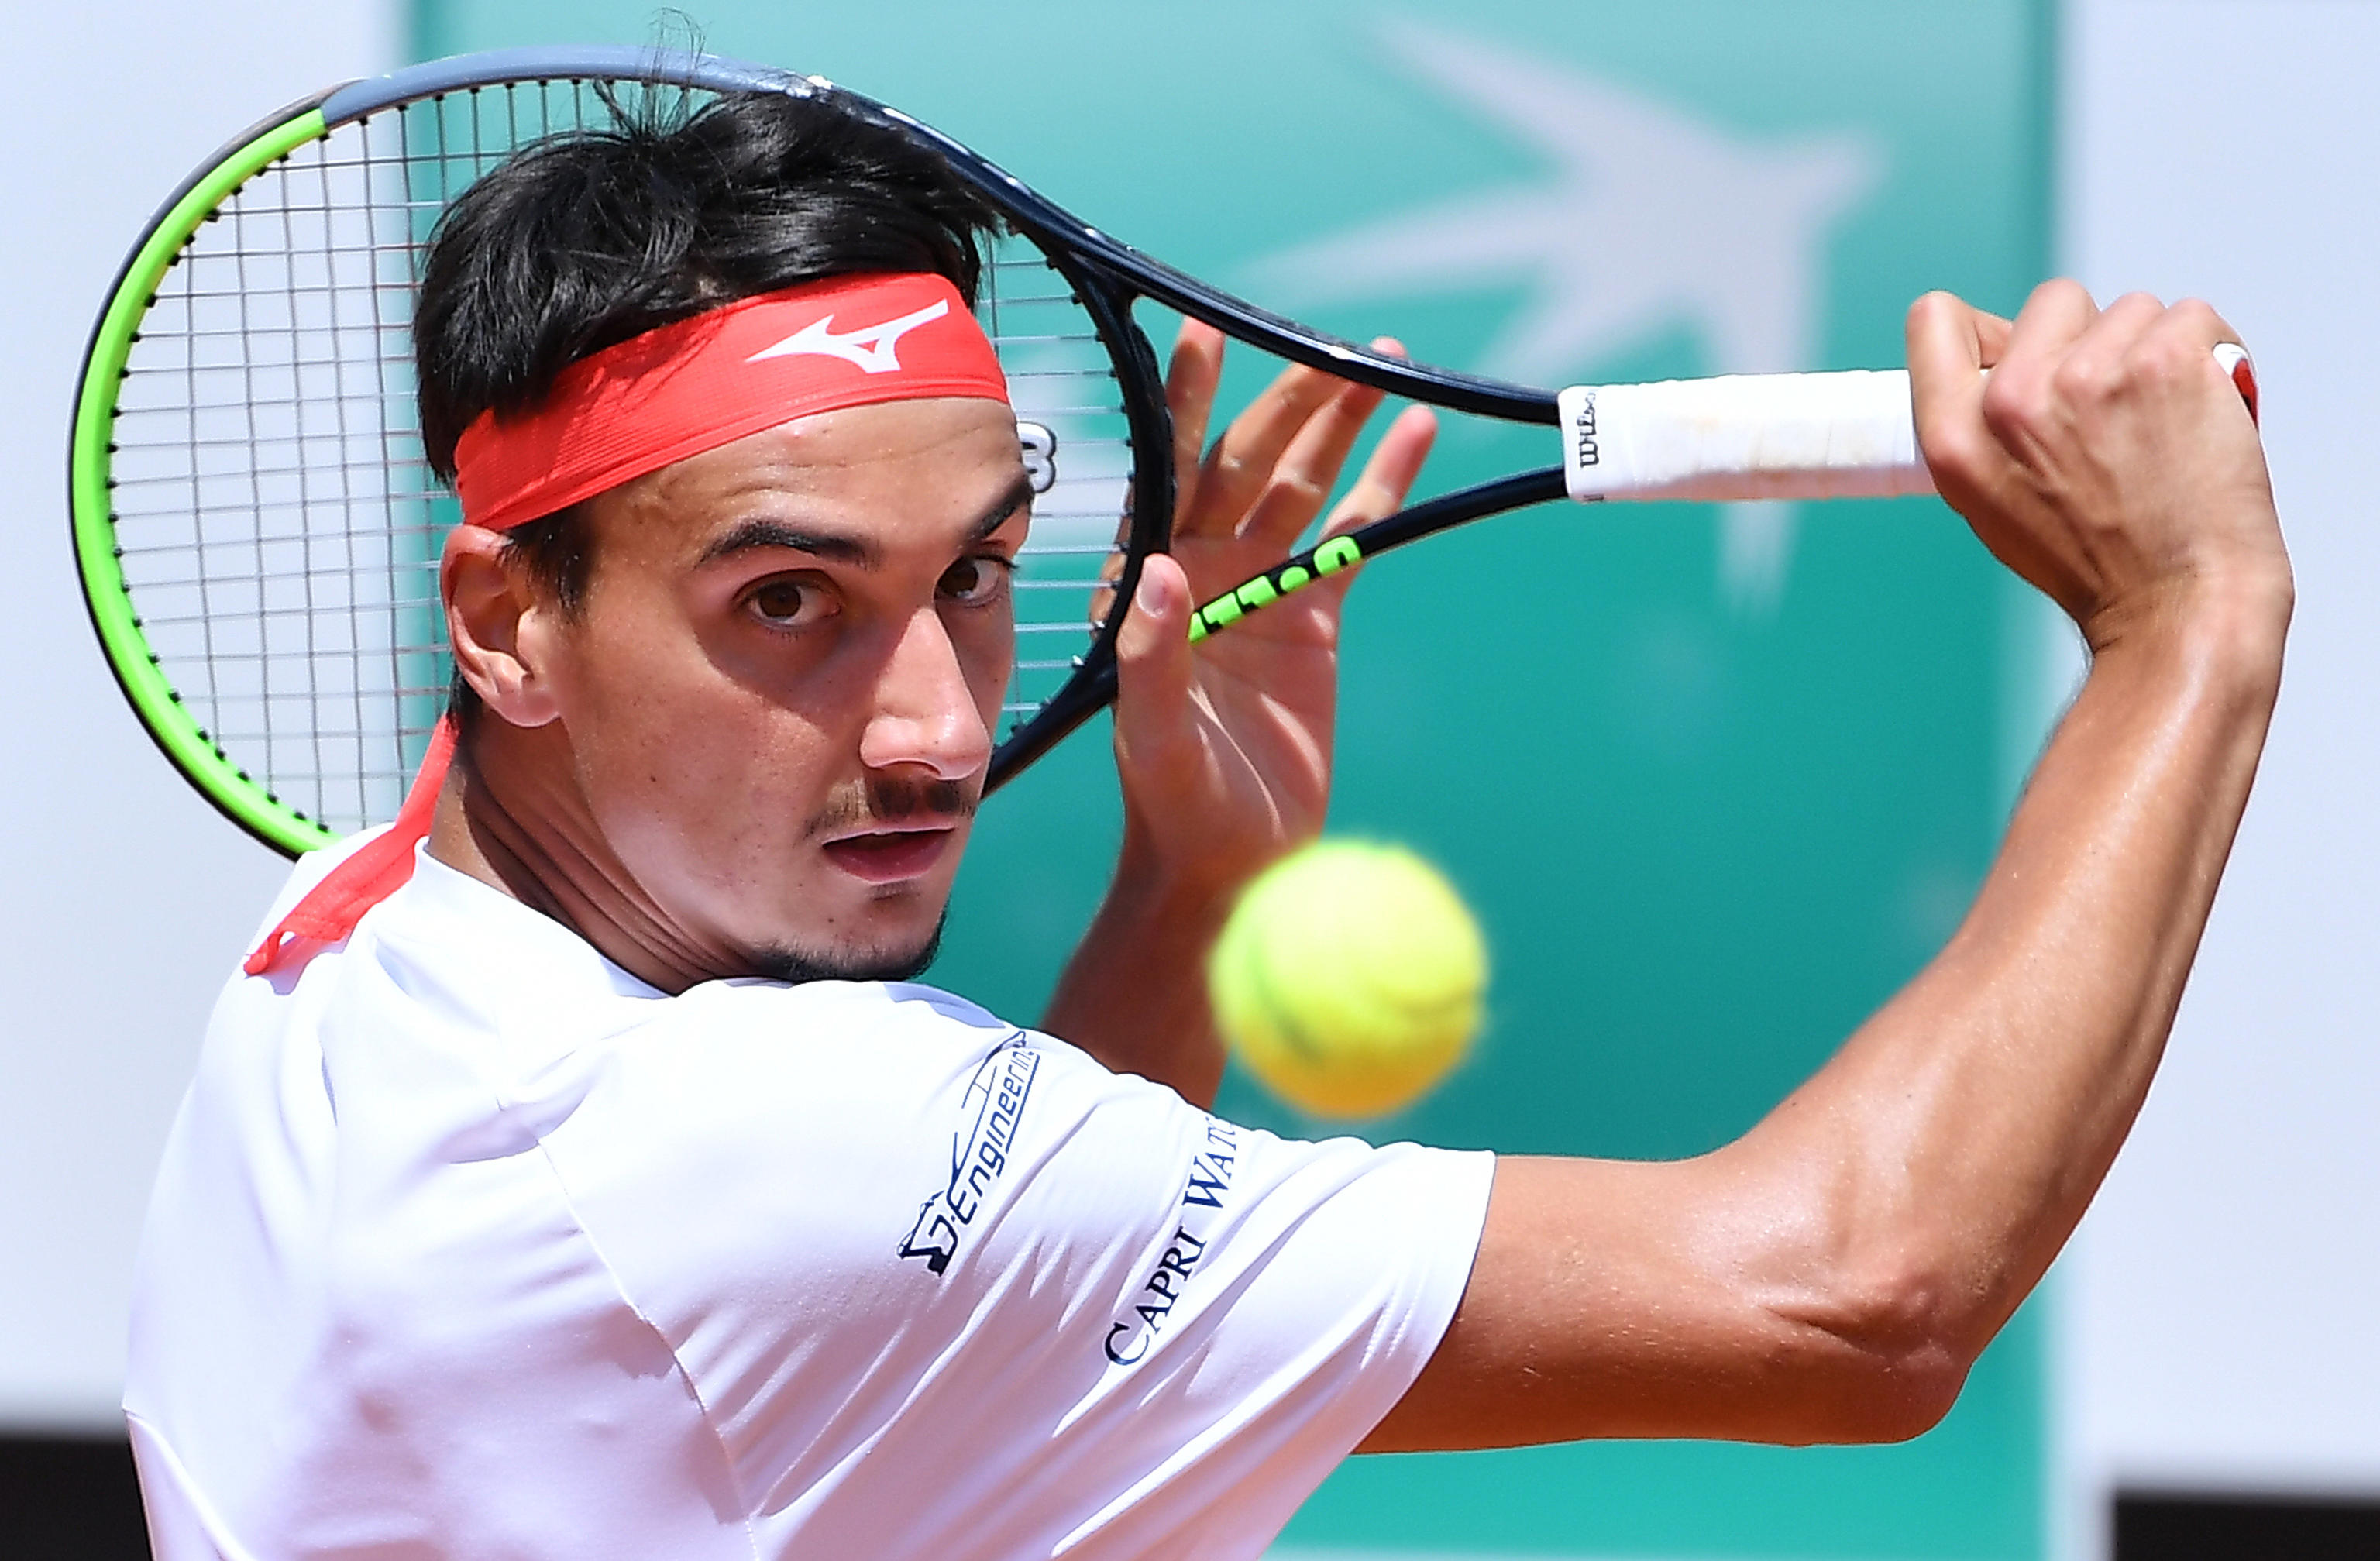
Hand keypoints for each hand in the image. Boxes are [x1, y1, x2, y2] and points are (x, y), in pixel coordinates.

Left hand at [1107, 320, 1436, 908]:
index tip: (1207, 331)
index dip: (1191, 404)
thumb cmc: (1173, 803)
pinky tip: (1414, 435)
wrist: (1227, 863)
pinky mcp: (1312, 619)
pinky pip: (1353, 535)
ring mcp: (1261, 588)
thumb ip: (1152, 655)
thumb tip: (1156, 568)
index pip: (1172, 473)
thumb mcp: (1154, 736)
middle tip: (1340, 341)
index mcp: (1153, 583)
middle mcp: (1203, 569)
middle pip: (1253, 462)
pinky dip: (1385, 485)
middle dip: (1294, 398)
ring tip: (1384, 360)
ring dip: (1341, 424)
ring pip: (1306, 484)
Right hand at [1907, 282, 2287, 651]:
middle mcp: (2011, 402)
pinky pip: (2192, 316)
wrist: (2179, 607)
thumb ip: (1983, 422)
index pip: (1936, 320)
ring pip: (2131, 309)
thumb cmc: (2096, 563)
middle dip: (2090, 340)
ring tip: (2164, 426)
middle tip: (2115, 415)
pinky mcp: (2164, 361)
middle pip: (2053, 302)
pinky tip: (2205, 411)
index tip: (2024, 352)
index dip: (1987, 329)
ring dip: (2155, 353)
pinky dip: (2210, 355)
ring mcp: (2088, 376)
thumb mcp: (1992, 501)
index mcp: (1954, 438)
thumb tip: (2007, 343)